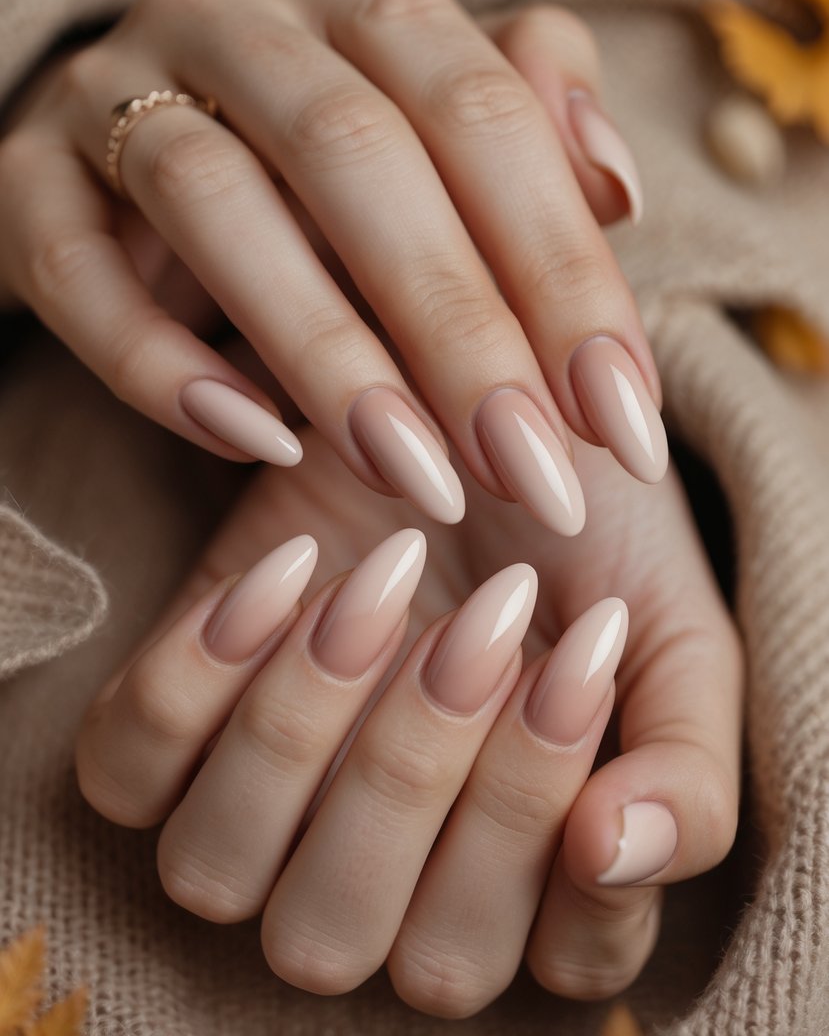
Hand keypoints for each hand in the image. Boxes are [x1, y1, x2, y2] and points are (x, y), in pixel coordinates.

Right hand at [0, 0, 664, 531]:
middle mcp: (241, 21)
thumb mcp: (440, 152)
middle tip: (530, 471)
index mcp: (363, 3)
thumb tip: (617, 186)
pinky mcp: (28, 179)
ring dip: (324, 349)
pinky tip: (253, 442)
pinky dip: (160, 362)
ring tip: (415, 477)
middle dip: (458, 326)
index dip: (568, 275)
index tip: (623, 425)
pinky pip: (75, 265)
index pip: (488, 116)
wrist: (133, 167)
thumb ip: (534, 146)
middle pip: (358, 152)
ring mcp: (116, 89)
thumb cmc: (321, 179)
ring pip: (214, 196)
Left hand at [76, 425, 742, 1014]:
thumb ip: (687, 765)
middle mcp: (381, 881)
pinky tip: (288, 573)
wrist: (488, 425)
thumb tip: (616, 854)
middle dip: (418, 770)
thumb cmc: (589, 544)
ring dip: (297, 732)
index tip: (578, 652)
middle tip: (484, 612)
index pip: (539, 960)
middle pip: (351, 936)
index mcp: (523, 891)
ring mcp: (260, 812)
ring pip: (217, 872)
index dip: (545, 813)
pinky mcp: (174, 725)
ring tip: (381, 584)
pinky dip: (190, 683)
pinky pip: (125, 772)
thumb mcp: (670, 636)